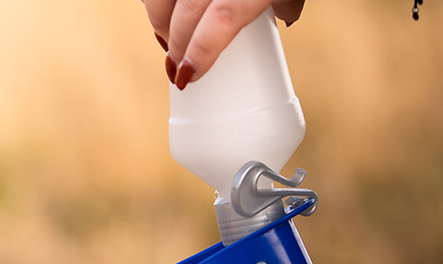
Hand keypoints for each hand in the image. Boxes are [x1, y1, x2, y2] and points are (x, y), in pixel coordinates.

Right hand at [145, 0, 304, 88]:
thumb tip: (286, 17)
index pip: (222, 19)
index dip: (201, 51)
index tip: (186, 77)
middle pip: (185, 13)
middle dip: (174, 44)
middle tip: (177, 67)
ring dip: (159, 21)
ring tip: (167, 38)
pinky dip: (156, 1)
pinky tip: (162, 10)